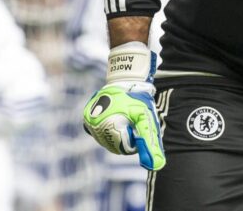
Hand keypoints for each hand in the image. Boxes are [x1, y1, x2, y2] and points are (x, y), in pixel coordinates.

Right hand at [82, 42, 165, 170]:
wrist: (125, 77)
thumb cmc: (138, 98)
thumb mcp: (146, 119)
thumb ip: (150, 143)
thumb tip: (156, 165)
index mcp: (106, 126)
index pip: (124, 148)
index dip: (136, 139)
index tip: (138, 125)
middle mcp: (93, 125)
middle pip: (114, 144)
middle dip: (126, 136)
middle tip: (133, 120)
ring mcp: (88, 121)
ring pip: (106, 139)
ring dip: (117, 132)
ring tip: (125, 117)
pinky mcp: (86, 117)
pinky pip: (99, 131)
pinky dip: (108, 128)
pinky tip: (116, 116)